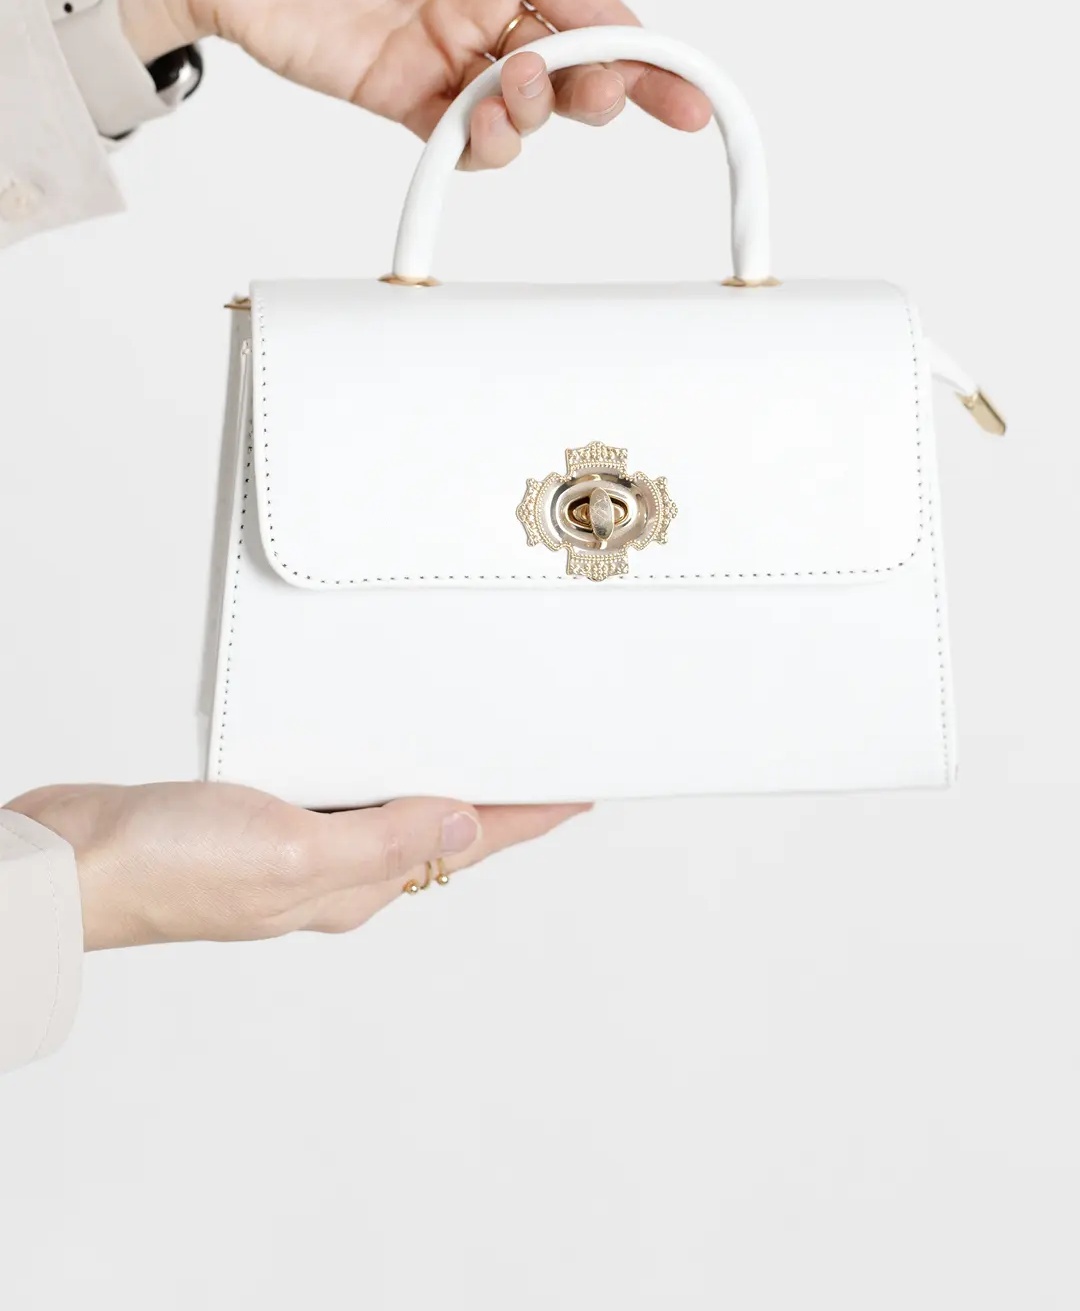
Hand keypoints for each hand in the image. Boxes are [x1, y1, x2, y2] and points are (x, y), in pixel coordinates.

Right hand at [5, 781, 587, 947]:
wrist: (75, 862)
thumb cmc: (169, 867)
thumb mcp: (295, 850)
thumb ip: (386, 839)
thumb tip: (468, 828)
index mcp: (352, 885)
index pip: (462, 847)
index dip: (526, 815)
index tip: (577, 791)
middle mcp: (330, 870)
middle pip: (435, 832)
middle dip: (492, 802)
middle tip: (542, 768)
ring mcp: (290, 847)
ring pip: (386, 810)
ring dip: (432, 782)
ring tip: (476, 754)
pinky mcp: (252, 818)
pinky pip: (332, 789)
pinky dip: (365, 764)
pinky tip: (366, 744)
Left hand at [88, 0, 709, 167]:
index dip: (639, 42)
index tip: (676, 78)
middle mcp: (484, 2)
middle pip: (574, 61)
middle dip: (605, 86)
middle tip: (601, 93)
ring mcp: (445, 53)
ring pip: (526, 106)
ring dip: (541, 112)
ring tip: (515, 93)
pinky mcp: (401, 96)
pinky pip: (462, 137)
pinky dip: (486, 145)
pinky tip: (482, 128)